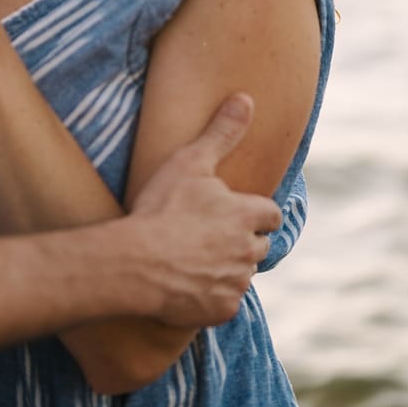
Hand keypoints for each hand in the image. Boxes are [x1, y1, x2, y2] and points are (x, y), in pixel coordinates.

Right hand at [125, 94, 281, 328]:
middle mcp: (250, 250)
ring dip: (225, 268)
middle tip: (206, 236)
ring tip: (191, 260)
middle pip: (258, 246)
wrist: (137, 262)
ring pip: (240, 274)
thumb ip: (221, 132)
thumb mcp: (189, 162)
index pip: (270, 214)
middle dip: (240, 242)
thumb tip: (246, 98)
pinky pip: (223, 302)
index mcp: (247, 215)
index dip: (256, 213)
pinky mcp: (222, 308)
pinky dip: (209, 295)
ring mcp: (237, 282)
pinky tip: (184, 285)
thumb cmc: (161, 208)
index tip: (236, 213)